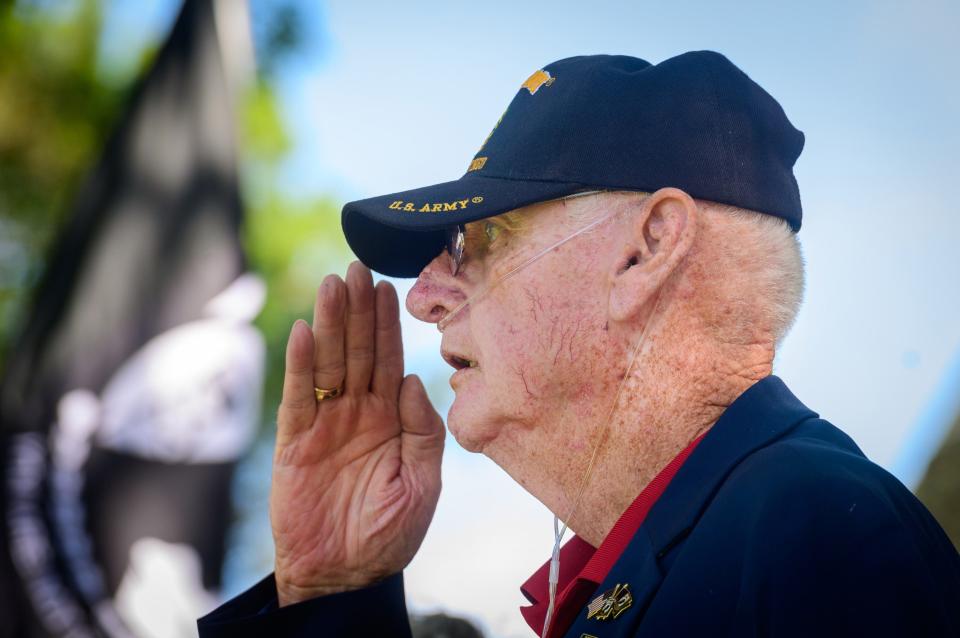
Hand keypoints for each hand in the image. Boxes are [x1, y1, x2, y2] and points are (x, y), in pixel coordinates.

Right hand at [270, 261, 444, 605]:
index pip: (388, 359)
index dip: (387, 324)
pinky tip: (302, 333)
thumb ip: (423, 431)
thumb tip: (412, 378)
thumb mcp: (422, 484)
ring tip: (332, 284)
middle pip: (357, 350)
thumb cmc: (389, 533)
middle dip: (358, 310)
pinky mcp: (295, 443)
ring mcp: (324, 425)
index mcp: (390, 419)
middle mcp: (357, 413)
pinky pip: (297, 398)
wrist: (345, 576)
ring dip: (330, 324)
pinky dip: (299, 366)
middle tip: (357, 266)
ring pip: (328, 364)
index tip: (388, 285)